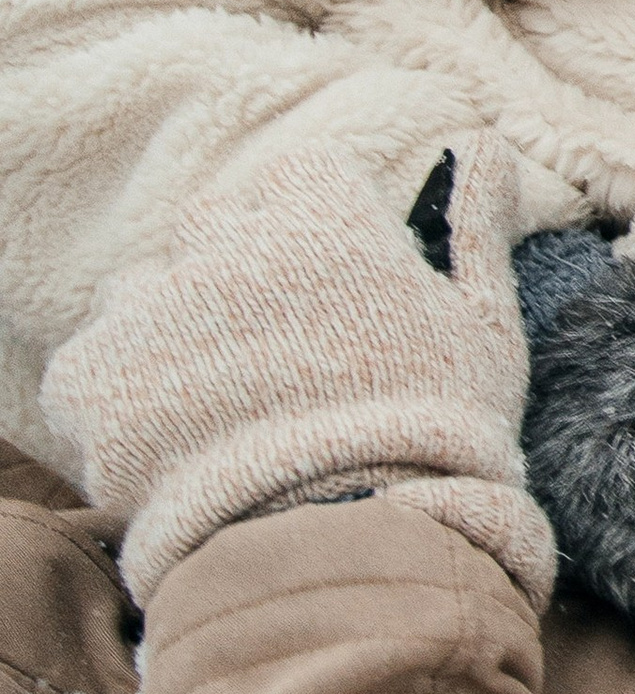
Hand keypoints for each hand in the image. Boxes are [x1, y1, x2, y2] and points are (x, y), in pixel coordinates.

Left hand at [42, 133, 552, 606]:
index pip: (304, 177)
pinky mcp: (93, 378)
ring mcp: (153, 311)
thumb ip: (472, 226)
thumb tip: (484, 142)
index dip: (318, 229)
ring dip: (174, 334)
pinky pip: (91, 366)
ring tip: (222, 413)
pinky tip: (174, 449)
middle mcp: (231, 248)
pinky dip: (121, 401)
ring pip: (147, 295)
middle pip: (215, 226)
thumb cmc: (432, 440)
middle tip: (277, 354)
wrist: (343, 551)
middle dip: (238, 274)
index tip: (334, 285)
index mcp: (327, 224)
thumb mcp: (482, 329)